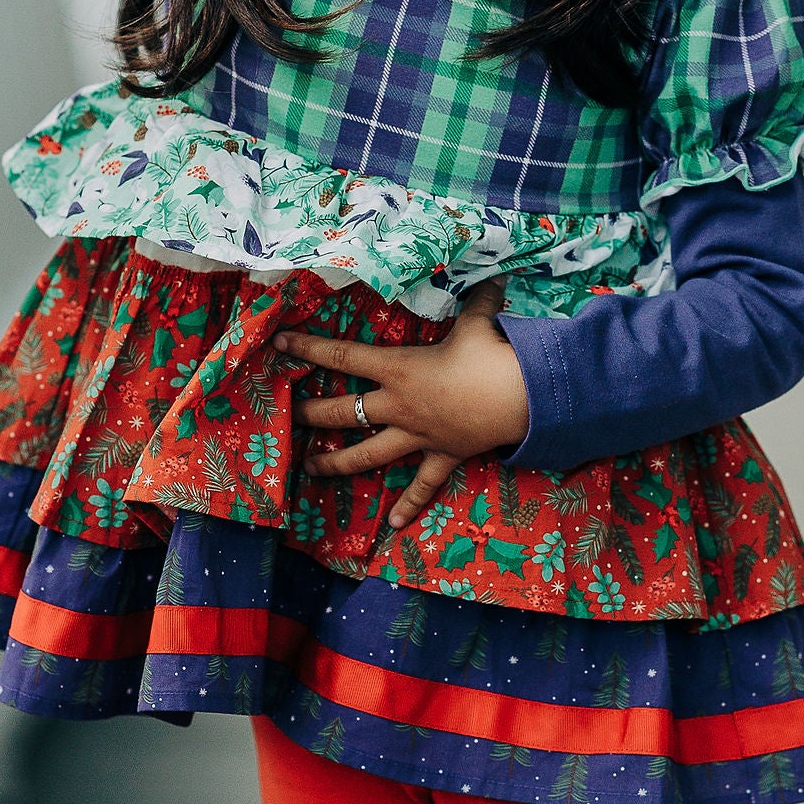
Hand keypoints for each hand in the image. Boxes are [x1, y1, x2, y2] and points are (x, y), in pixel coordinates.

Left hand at [283, 280, 529, 536]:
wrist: (523, 398)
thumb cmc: (493, 357)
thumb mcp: (479, 321)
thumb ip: (478, 300)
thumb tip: (492, 279)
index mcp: (399, 369)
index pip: (342, 356)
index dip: (309, 348)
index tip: (279, 344)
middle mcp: (399, 406)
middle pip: (343, 412)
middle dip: (311, 414)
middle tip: (287, 417)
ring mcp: (418, 436)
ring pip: (368, 454)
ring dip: (337, 462)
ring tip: (311, 468)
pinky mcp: (443, 456)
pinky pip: (423, 484)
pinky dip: (410, 503)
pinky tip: (393, 524)